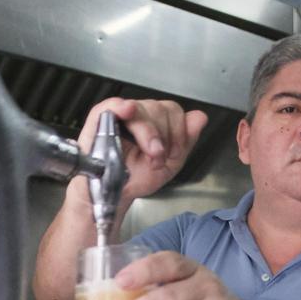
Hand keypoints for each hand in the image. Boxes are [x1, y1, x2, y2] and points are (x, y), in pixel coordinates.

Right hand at [65, 98, 207, 205]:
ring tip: (149, 154)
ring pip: (142, 108)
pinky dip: (122, 106)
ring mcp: (120, 116)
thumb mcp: (171, 163)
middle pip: (161, 108)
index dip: (178, 132)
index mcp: (156, 122)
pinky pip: (112, 105)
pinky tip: (128, 111)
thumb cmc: (137, 178)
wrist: (116, 195)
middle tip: (158, 158)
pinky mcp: (100, 119)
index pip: (174, 111)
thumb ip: (187, 139)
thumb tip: (200, 117)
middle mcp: (140, 116)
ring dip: (149, 133)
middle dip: (165, 136)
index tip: (173, 153)